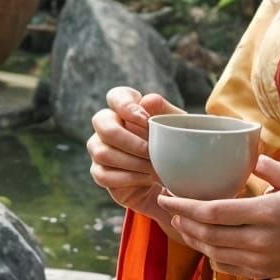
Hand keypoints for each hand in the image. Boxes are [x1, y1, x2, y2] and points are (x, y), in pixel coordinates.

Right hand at [87, 86, 184, 235]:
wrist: (176, 182)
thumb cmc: (176, 149)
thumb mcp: (179, 129)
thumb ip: (165, 112)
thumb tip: (146, 101)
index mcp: (128, 110)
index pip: (116, 96)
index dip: (126, 105)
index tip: (145, 119)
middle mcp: (108, 127)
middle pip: (100, 121)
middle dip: (127, 138)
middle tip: (149, 151)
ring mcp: (101, 150)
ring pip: (101, 151)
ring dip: (131, 161)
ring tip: (153, 169)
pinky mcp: (101, 173)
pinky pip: (103, 175)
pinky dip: (128, 178)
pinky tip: (146, 179)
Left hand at [156, 155, 279, 277]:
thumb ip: (266, 167)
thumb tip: (244, 154)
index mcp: (266, 213)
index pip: (214, 212)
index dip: (185, 205)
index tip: (167, 195)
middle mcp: (260, 240)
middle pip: (207, 235)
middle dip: (183, 220)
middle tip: (170, 206)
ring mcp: (259, 260)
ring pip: (212, 252)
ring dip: (192, 238)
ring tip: (182, 221)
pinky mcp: (260, 272)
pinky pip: (225, 266)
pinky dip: (209, 254)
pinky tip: (205, 240)